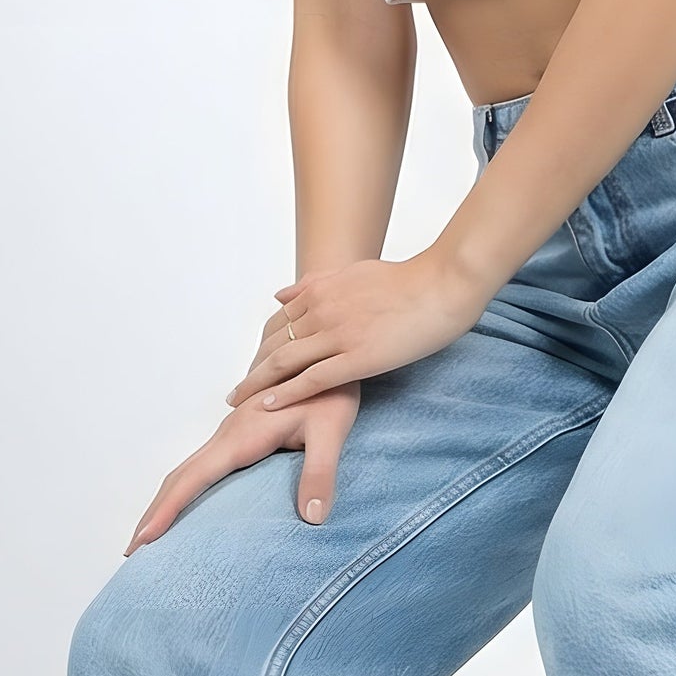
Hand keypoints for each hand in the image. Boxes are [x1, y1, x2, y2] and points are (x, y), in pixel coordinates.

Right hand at [126, 385, 358, 554]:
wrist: (333, 351)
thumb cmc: (333, 391)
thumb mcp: (331, 431)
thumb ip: (320, 473)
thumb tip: (312, 519)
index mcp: (242, 437)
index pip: (194, 479)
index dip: (168, 510)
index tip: (143, 538)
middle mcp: (229, 433)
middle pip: (181, 476)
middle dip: (155, 512)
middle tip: (132, 548)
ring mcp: (233, 432)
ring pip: (189, 468)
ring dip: (167, 499)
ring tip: (151, 531)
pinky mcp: (243, 431)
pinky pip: (204, 463)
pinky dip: (187, 486)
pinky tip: (189, 500)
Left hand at [228, 250, 489, 412]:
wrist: (441, 285)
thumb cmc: (408, 281)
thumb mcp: (355, 271)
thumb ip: (317, 282)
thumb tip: (283, 295)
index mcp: (321, 289)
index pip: (279, 322)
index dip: (261, 346)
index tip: (251, 364)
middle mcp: (322, 311)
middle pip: (274, 344)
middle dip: (251, 370)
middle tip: (234, 392)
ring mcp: (337, 335)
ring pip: (285, 362)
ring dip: (257, 384)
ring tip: (239, 402)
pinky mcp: (356, 358)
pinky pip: (312, 379)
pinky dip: (286, 392)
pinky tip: (268, 404)